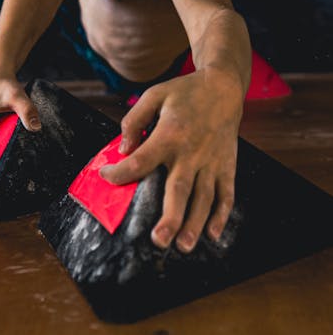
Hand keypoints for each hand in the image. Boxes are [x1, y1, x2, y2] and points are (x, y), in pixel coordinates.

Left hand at [99, 69, 242, 252]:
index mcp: (169, 134)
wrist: (223, 87)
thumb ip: (134, 120)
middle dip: (170, 218)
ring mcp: (211, 162)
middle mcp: (191, 152)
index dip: (121, 172)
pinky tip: (212, 235)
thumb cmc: (184, 92)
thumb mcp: (154, 95)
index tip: (107, 176)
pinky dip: (221, 216)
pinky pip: (226, 194)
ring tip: (182, 246)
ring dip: (194, 224)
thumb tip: (124, 149)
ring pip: (203, 199)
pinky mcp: (227, 166)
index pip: (141, 161)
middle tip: (158, 240)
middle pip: (179, 190)